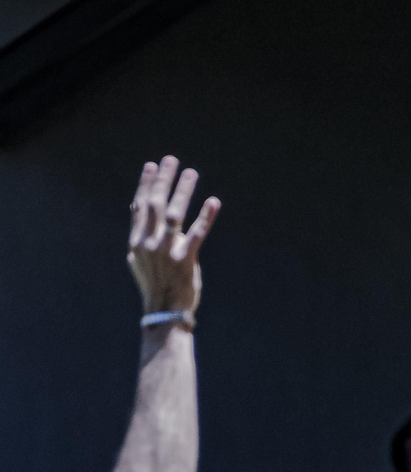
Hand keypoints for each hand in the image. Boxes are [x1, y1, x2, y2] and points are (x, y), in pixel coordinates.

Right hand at [127, 157, 219, 317]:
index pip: (139, 206)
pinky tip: (214, 202)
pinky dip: (206, 217)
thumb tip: (141, 214)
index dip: (145, 184)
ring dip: (183, 191)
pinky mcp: (184, 260)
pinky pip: (197, 234)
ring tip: (191, 172)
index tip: (151, 166)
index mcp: (136, 242)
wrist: (164, 312)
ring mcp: (165, 251)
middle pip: (154, 204)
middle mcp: (148, 243)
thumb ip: (143, 238)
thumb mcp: (141, 261)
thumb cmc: (157, 286)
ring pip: (173, 213)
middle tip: (171, 160)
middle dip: (163, 180)